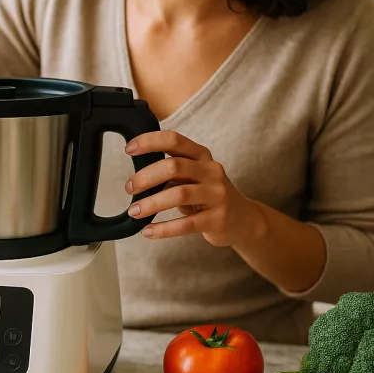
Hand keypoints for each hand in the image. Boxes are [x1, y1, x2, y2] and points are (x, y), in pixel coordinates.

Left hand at [125, 131, 253, 245]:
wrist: (244, 220)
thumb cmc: (209, 195)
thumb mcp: (195, 176)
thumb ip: (172, 172)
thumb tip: (137, 178)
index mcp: (202, 156)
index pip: (175, 140)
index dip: (150, 141)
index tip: (129, 148)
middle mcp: (211, 171)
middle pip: (174, 166)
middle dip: (146, 177)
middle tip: (130, 188)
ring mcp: (217, 195)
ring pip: (179, 194)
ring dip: (152, 203)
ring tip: (135, 211)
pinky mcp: (217, 219)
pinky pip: (186, 224)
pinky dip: (164, 228)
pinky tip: (148, 231)